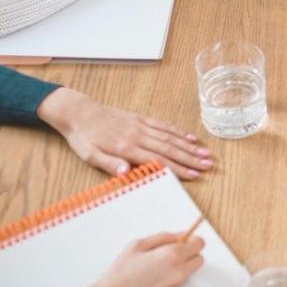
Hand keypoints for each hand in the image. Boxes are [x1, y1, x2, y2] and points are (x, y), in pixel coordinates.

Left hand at [37, 87, 213, 177]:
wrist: (78, 111)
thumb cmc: (83, 137)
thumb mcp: (89, 155)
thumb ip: (109, 164)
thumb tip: (128, 173)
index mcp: (126, 147)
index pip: (158, 160)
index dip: (178, 168)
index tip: (194, 175)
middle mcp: (138, 135)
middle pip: (170, 148)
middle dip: (191, 158)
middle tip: (208, 166)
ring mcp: (141, 125)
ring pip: (170, 137)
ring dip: (189, 146)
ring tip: (205, 154)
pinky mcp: (140, 118)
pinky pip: (162, 125)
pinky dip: (178, 131)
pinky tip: (189, 137)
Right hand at [67, 231, 204, 286]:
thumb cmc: (119, 276)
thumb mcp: (137, 245)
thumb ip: (163, 238)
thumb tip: (179, 236)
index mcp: (172, 255)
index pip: (199, 243)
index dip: (191, 240)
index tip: (185, 240)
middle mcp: (179, 272)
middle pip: (199, 259)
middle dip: (189, 254)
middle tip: (170, 254)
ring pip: (188, 273)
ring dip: (180, 268)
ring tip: (156, 269)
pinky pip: (178, 285)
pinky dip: (170, 281)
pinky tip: (152, 281)